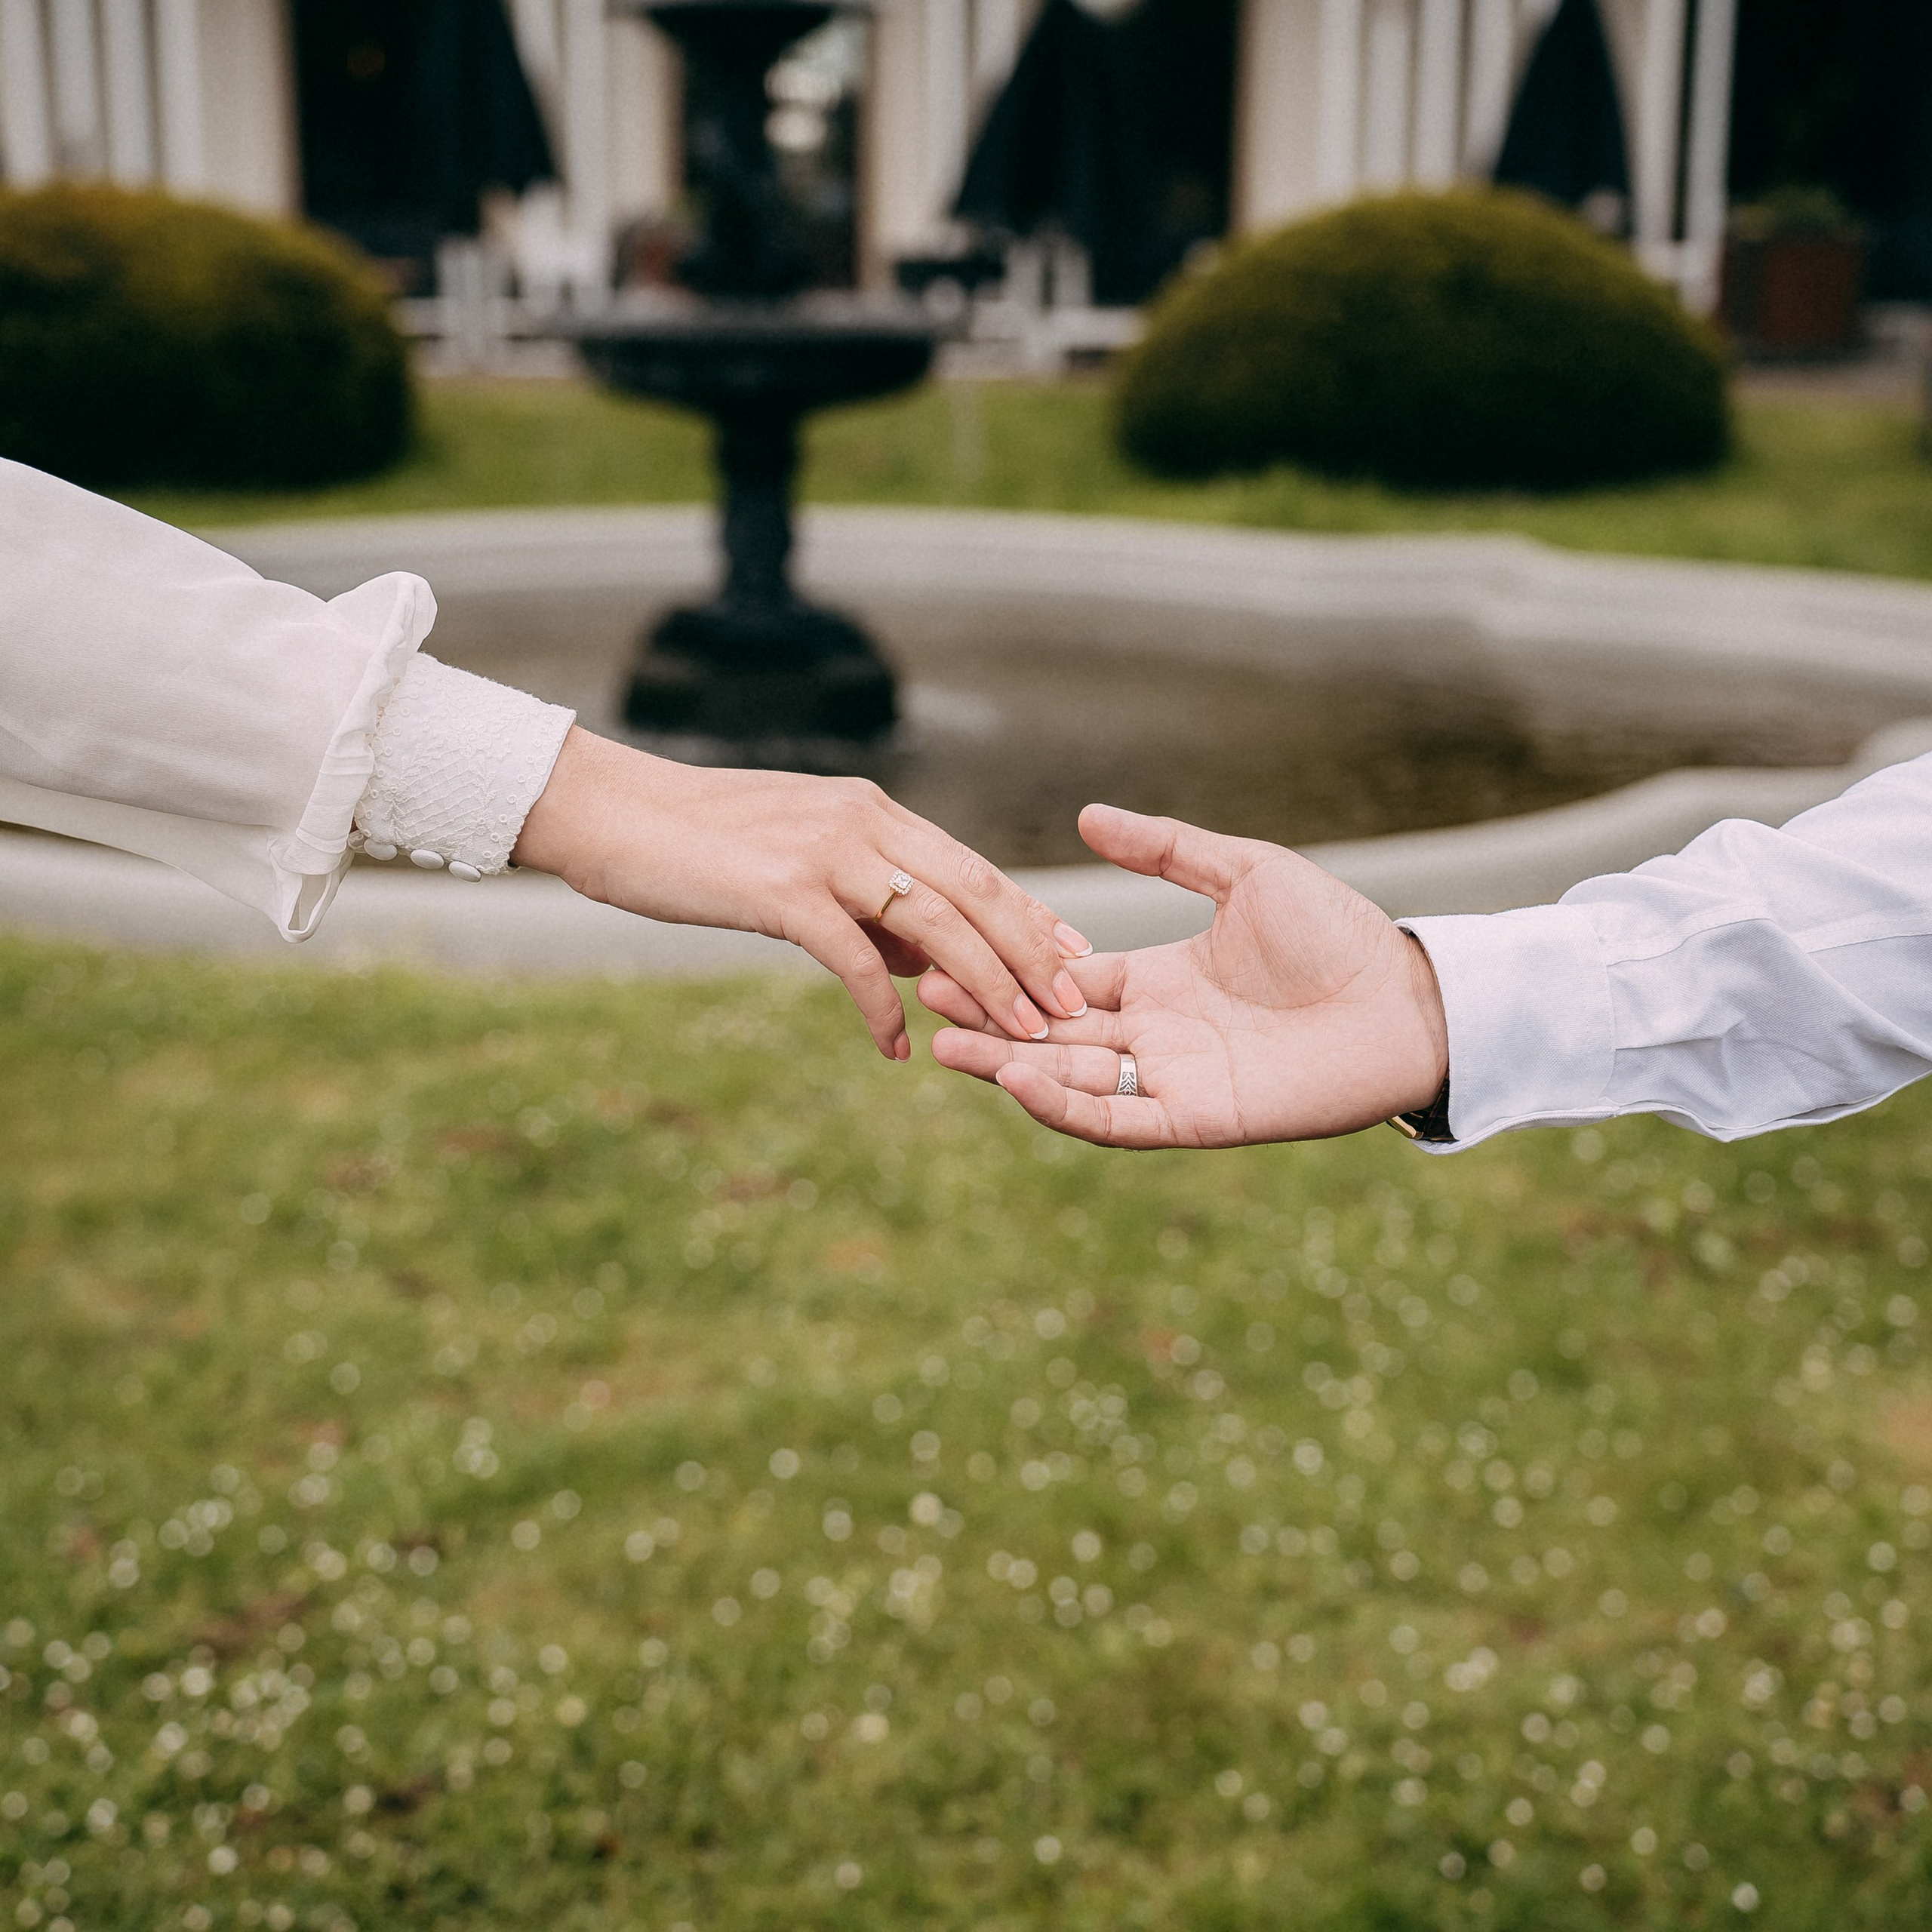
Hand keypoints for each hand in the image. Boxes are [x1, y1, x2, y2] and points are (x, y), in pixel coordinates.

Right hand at [512, 728, 1091, 1059]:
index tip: (1073, 957)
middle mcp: (862, 822)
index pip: (973, 866)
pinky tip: (895, 1046)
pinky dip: (881, 1005)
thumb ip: (866, 900)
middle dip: (1028, 954)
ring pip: (934, 925)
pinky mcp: (783, 890)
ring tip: (1018, 1034)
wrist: (610, 810)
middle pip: (973, 892)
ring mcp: (826, 852)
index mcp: (872, 810)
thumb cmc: (699, 842)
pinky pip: (853, 958)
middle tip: (1070, 1008)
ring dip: (983, 985)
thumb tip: (922, 959)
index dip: (1028, 914)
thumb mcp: (800, 858)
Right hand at [920, 804, 1448, 1145]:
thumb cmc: (1339, 932)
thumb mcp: (1244, 873)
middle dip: (989, 1017)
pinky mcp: (1197, 1119)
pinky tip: (1017, 1080)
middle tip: (925, 997)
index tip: (945, 950)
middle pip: (1050, 1033)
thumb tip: (1088, 816)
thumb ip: (1167, 849)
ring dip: (1008, 1066)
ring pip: (1070, 1080)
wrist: (1407, 997)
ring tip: (947, 1045)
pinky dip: (1063, 1107)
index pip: (1060, 981)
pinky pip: (1116, 1119)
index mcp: (1156, 980)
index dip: (1005, 968)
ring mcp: (1172, 1080)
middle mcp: (1154, 1035)